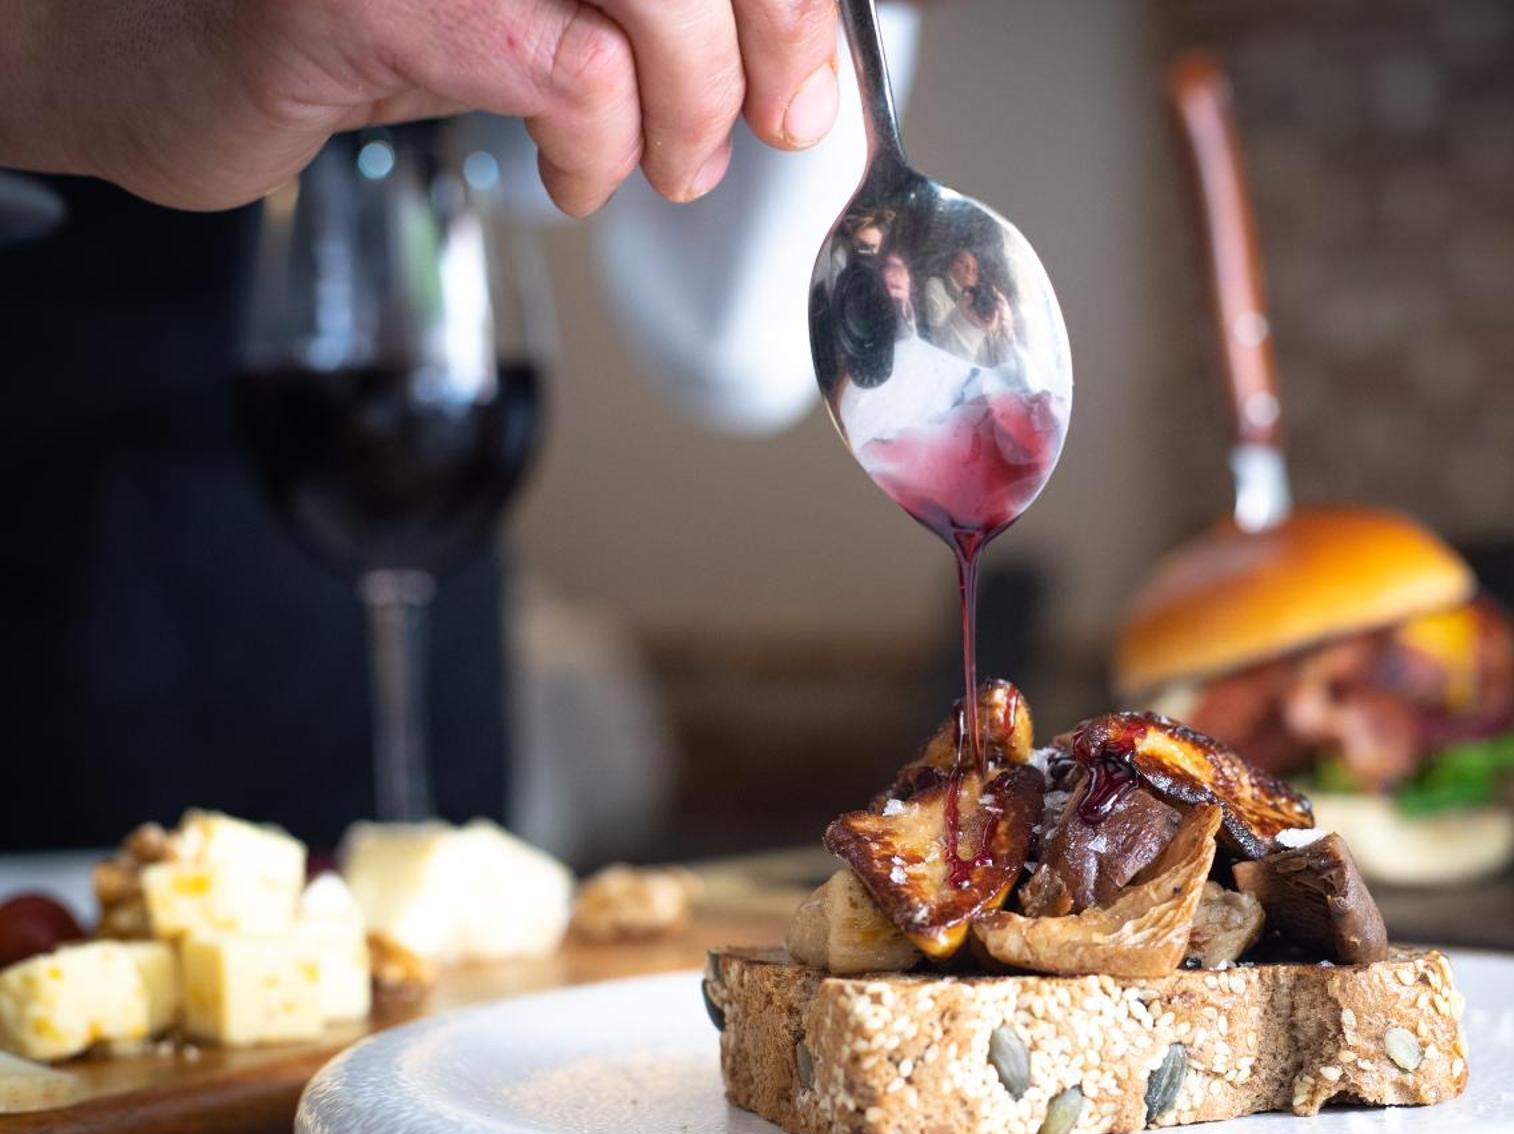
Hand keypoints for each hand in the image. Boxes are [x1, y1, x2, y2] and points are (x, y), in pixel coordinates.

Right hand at [0, 0, 839, 214]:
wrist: (142, 54)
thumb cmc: (342, 23)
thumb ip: (635, 9)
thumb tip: (782, 51)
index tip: (810, 71)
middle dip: (776, 33)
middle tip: (777, 122)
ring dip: (690, 104)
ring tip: (668, 165)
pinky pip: (566, 68)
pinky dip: (599, 143)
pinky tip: (575, 175)